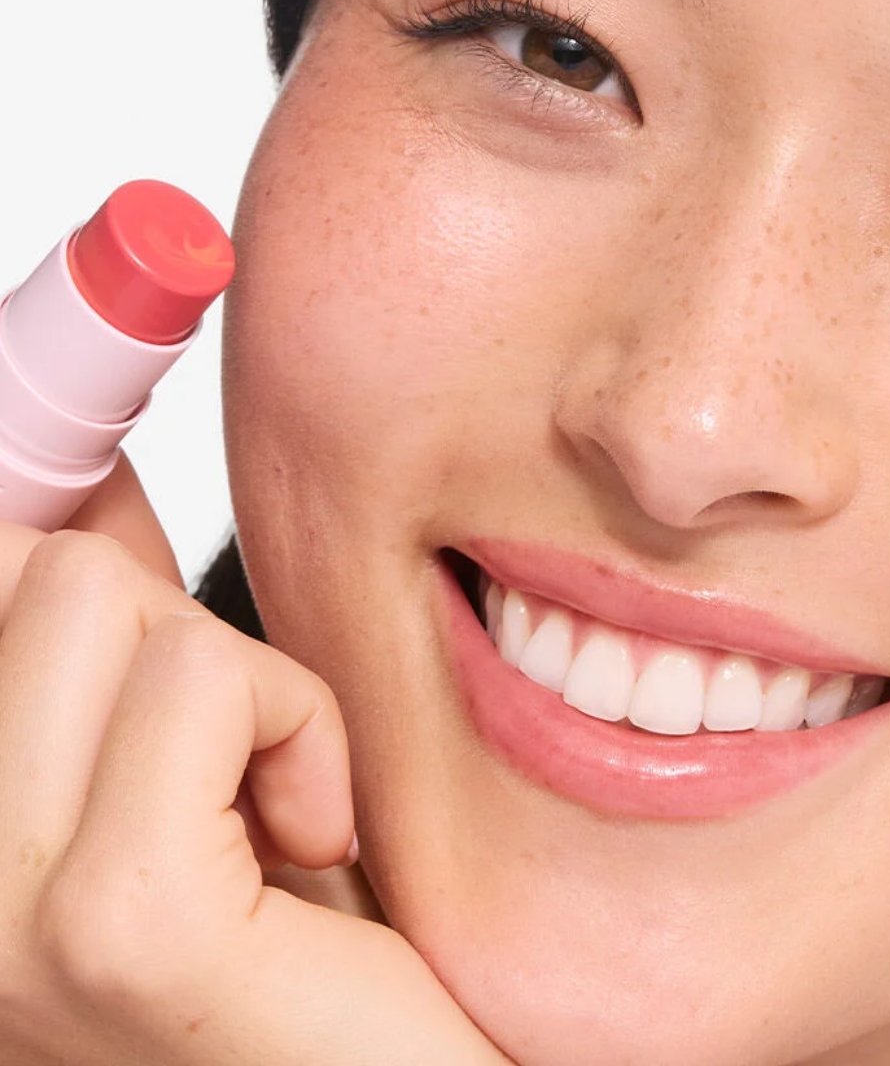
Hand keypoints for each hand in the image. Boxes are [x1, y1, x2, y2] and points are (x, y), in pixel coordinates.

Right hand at [0, 457, 510, 1064]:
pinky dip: (299, 725)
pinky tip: (312, 839)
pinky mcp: (123, 924)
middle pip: (44, 569)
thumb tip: (94, 479)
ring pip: (104, 596)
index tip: (159, 637)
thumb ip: (110, 650)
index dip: (82, 564)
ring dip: (237, 680)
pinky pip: (207, 676)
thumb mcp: (180, 764)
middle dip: (179, 634)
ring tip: (266, 807)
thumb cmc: (307, 955)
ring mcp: (1, 921)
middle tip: (233, 768)